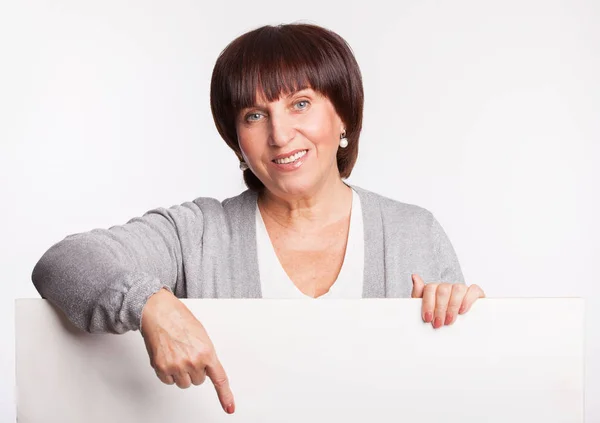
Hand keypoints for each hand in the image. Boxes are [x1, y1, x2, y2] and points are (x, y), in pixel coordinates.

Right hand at [140, 288, 234, 413]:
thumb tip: (207, 368)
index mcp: (207, 352)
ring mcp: (176, 366)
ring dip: (182, 373)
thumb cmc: (180, 319)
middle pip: (198, 381)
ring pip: (184, 384)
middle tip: (188, 353)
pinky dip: (168, 373)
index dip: (225, 395)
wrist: (159, 312)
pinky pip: (169, 381)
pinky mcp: (161, 368)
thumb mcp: (202, 336)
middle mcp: (193, 361)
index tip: (229, 407)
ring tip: (177, 354)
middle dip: (195, 370)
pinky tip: (167, 356)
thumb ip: (206, 354)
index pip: (219, 378)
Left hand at [410, 274, 484, 328]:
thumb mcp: (425, 309)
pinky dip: (468, 300)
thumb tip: (414, 277)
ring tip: (450, 320)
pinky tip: (463, 310)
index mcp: (435, 289)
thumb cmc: (439, 318)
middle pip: (443, 290)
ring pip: (457, 289)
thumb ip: (418, 294)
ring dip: (452, 306)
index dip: (428, 304)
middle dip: (440, 309)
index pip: (430, 288)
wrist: (458, 330)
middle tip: (439, 323)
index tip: (428, 318)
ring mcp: (461, 289)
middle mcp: (448, 287)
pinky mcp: (475, 293)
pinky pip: (473, 290)